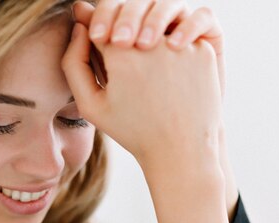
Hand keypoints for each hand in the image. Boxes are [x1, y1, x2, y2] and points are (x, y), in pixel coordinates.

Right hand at [62, 8, 222, 178]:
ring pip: (156, 23)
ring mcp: (182, 45)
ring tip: (146, 71)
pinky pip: (180, 36)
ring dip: (147, 36)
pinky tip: (168, 77)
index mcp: (120, 55)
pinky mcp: (204, 50)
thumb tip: (80, 24)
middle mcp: (153, 42)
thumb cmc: (133, 131)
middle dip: (121, 32)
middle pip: (129, 16)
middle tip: (122, 57)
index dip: (97, 36)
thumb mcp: (90, 105)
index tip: (101, 51)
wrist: (181, 149)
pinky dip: (171, 50)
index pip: (100, 23)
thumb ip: (74, 62)